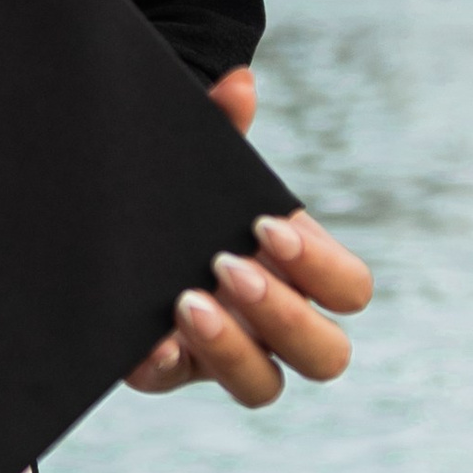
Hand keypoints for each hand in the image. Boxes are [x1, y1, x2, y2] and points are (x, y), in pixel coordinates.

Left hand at [123, 68, 373, 410]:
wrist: (122, 213)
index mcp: (301, 272)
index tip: (267, 227)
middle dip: (284, 317)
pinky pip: (176, 381)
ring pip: (263, 387)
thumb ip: (223, 126)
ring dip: (233, 350)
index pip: (350, 291)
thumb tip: (238, 84)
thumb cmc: (189, 192)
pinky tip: (145, 342)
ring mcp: (227, 353)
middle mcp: (274, 323)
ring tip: (186, 301)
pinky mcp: (169, 366)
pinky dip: (163, 365)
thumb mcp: (204, 161)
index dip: (323, 268)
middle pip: (326, 356)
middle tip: (228, 267)